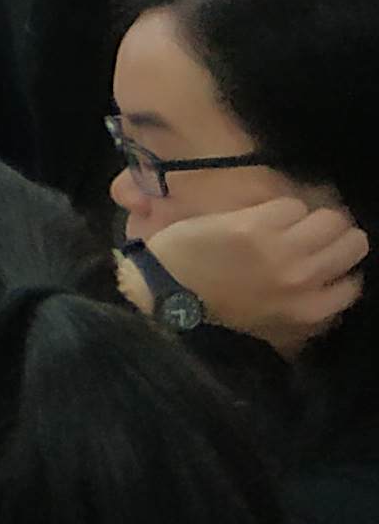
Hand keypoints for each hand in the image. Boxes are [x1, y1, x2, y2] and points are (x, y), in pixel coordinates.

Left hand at [155, 197, 368, 351]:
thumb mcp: (272, 319)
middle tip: (315, 233)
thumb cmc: (219, 303)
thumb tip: (334, 281)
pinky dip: (281, 207)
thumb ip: (305, 302)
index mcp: (309, 309)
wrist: (169, 286)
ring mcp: (282, 250)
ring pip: (330, 219)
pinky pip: (291, 204)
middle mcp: (304, 279)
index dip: (341, 266)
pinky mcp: (256, 224)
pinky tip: (263, 215)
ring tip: (288, 222)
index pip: (354, 282)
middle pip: (353, 243)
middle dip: (337, 235)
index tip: (326, 259)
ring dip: (310, 218)